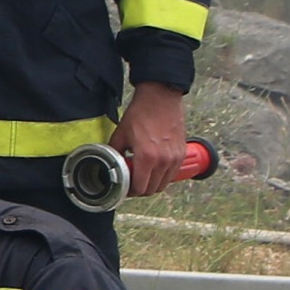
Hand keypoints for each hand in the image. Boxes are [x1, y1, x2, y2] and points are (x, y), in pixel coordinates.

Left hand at [116, 81, 190, 197]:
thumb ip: (114, 153)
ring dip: (152, 184)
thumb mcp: (120, 134)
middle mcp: (163, 161)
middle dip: (140, 190)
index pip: (139, 188)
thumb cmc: (141, 113)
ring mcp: (174, 158)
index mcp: (146, 157)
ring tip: (142, 176)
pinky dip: (162, 176)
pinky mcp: (181, 154)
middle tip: (131, 184)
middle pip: (152, 190)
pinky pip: (172, 174)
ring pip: (163, 184)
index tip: (124, 188)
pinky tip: (153, 168)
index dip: (130, 191)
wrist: (160, 98)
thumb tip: (108, 164)